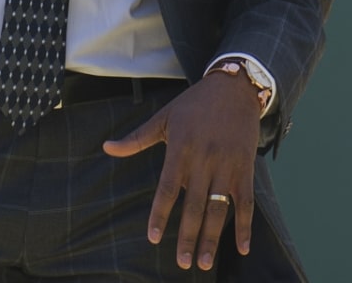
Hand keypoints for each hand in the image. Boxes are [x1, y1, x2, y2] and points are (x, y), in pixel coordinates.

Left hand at [102, 70, 261, 270]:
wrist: (235, 87)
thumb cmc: (195, 103)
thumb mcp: (164, 117)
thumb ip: (137, 138)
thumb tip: (106, 147)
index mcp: (180, 150)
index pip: (167, 190)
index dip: (160, 215)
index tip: (153, 238)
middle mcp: (204, 161)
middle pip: (194, 206)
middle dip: (187, 237)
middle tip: (182, 263)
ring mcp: (226, 166)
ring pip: (218, 209)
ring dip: (211, 238)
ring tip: (204, 262)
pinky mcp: (244, 168)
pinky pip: (245, 201)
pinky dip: (244, 225)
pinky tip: (241, 247)